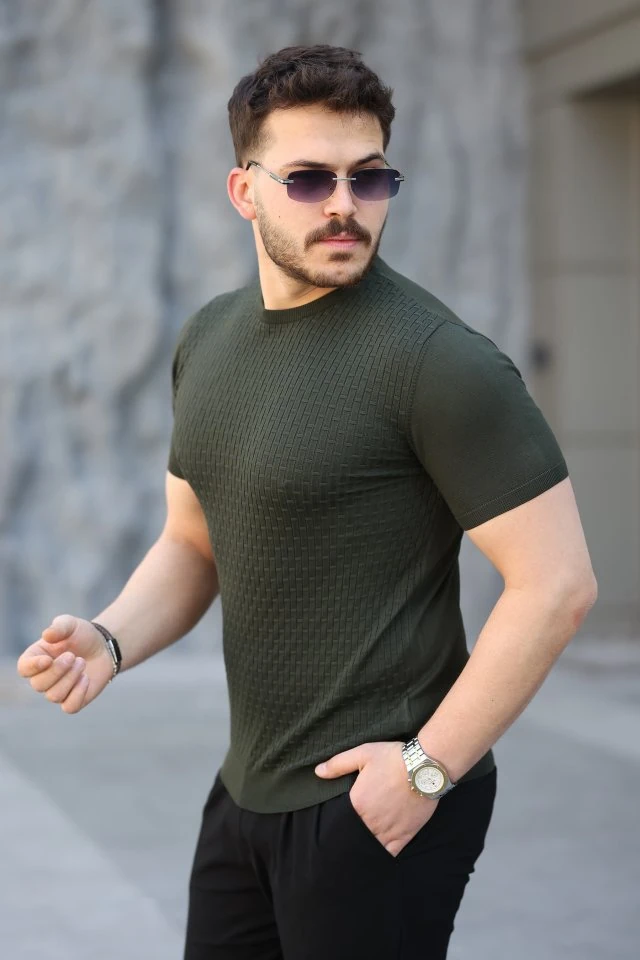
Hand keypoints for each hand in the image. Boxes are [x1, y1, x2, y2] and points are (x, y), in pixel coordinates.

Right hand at [16, 614, 115, 713]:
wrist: (104, 647)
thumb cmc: (82, 635)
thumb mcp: (71, 624)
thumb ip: (59, 627)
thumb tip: (47, 635)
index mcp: (36, 658)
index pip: (24, 668)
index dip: (33, 667)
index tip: (48, 659)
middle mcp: (43, 677)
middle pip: (38, 685)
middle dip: (58, 670)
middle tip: (73, 656)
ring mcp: (57, 690)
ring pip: (54, 696)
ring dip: (70, 679)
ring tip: (82, 663)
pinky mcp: (72, 700)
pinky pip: (69, 707)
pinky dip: (78, 694)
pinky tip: (86, 678)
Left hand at [315, 740, 438, 856]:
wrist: (425, 765)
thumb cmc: (393, 758)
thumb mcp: (362, 754)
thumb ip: (338, 764)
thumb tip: (317, 772)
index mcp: (358, 803)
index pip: (342, 822)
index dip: (337, 826)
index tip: (332, 831)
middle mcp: (372, 821)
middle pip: (355, 837)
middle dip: (350, 839)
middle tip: (344, 844)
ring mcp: (389, 830)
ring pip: (372, 847)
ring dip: (365, 848)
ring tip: (357, 852)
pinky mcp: (405, 834)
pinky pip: (391, 852)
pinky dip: (383, 854)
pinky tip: (377, 855)